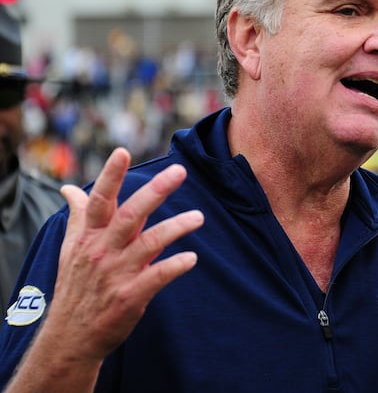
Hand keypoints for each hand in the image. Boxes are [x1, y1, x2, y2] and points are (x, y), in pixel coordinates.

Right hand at [49, 147, 203, 360]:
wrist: (70, 337)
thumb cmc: (76, 285)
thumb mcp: (71, 248)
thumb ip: (78, 216)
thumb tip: (68, 188)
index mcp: (90, 236)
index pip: (100, 200)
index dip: (111, 176)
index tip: (122, 151)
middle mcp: (102, 251)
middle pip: (130, 215)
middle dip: (156, 191)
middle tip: (180, 171)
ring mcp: (117, 273)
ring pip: (149, 243)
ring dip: (176, 228)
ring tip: (199, 217)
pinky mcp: (130, 296)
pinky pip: (156, 277)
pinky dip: (174, 266)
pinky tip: (192, 258)